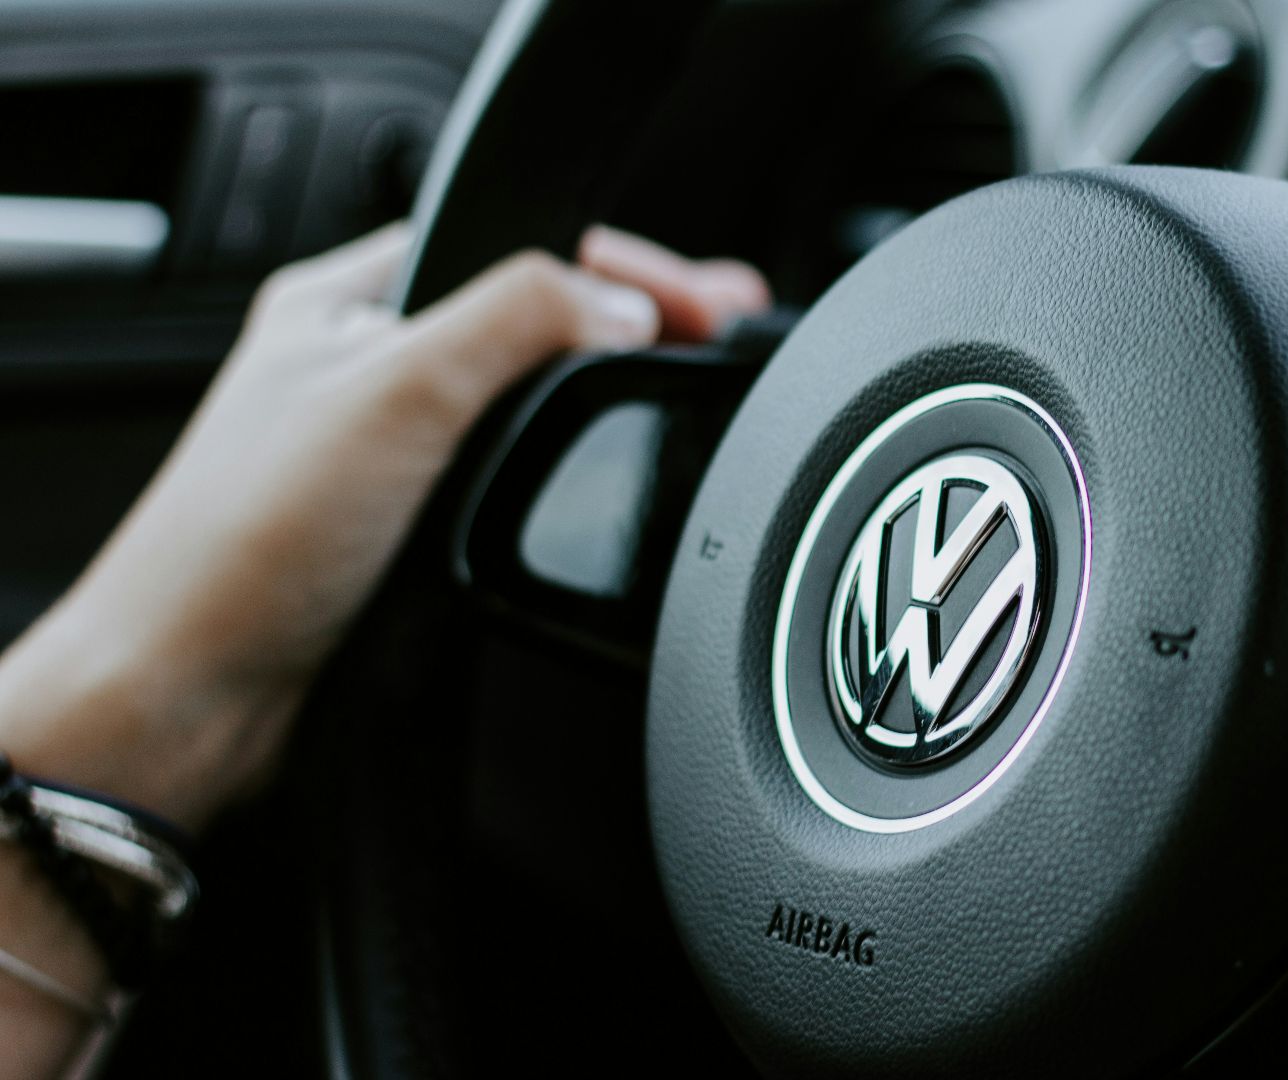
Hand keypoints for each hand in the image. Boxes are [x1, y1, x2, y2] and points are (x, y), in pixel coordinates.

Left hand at [0, 224, 769, 830]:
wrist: (197, 697)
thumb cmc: (242, 543)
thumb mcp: (398, 389)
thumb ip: (520, 319)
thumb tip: (625, 301)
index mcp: (351, 299)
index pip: (517, 243)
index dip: (618, 263)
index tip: (705, 298)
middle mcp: (370, 367)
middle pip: (533, 321)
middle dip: (630, 324)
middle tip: (719, 337)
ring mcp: (393, 453)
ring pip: (527, 404)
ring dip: (601, 400)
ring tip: (681, 390)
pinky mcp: (411, 529)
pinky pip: (515, 478)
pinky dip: (568, 471)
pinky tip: (603, 478)